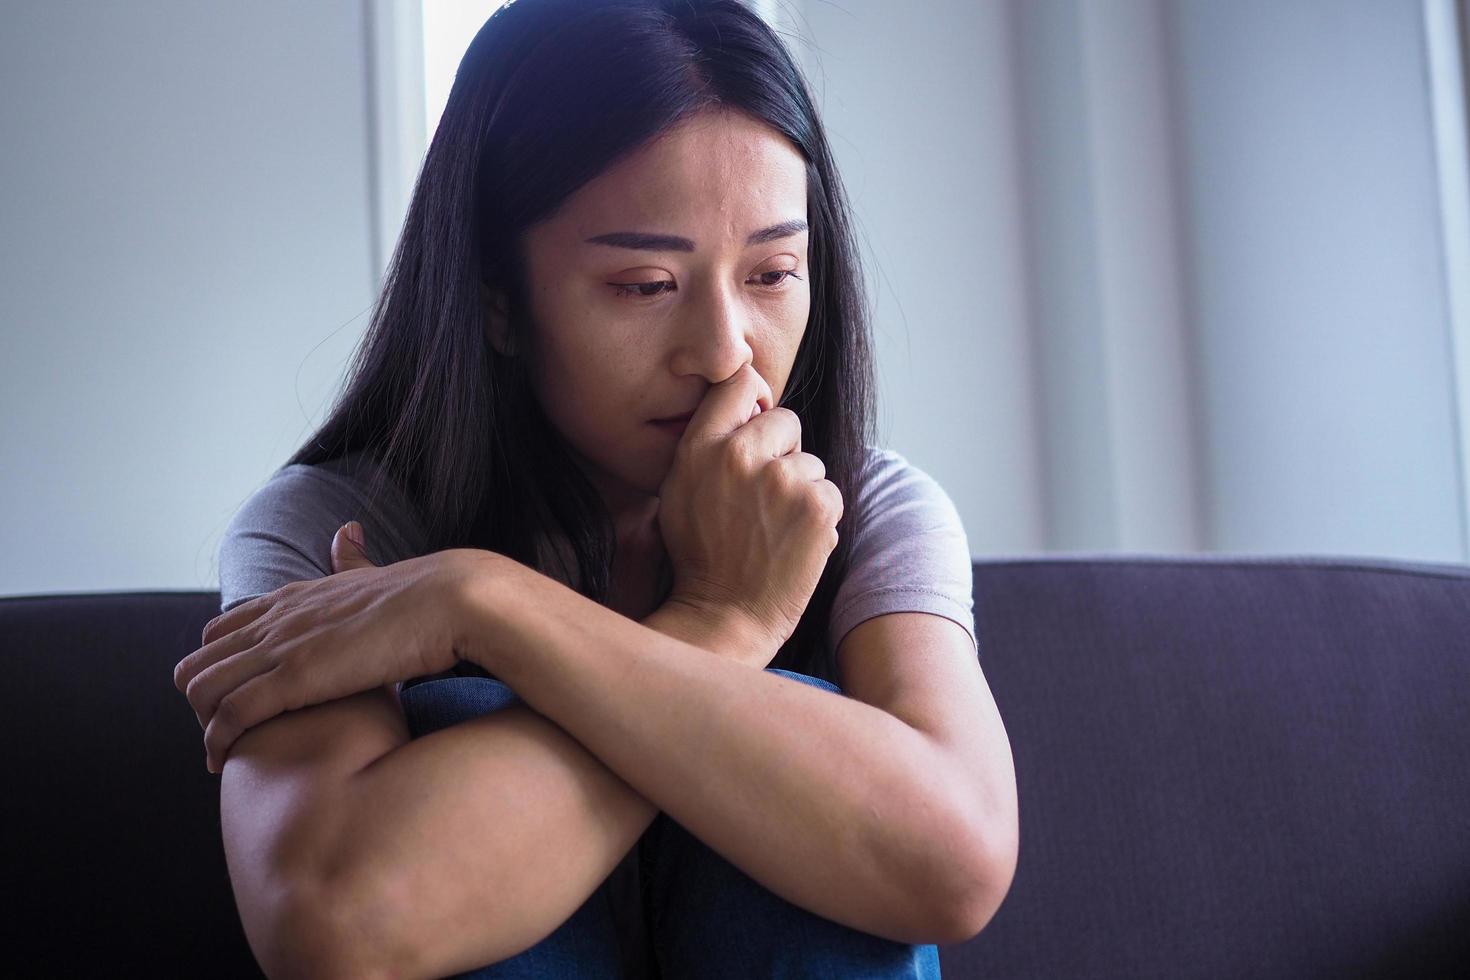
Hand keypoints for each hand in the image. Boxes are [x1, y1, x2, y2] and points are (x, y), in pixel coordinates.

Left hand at [175, 523, 475, 772]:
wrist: (451, 600)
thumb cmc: (425, 596)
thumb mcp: (372, 575)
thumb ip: (353, 560)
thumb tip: (347, 530)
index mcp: (294, 599)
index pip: (221, 631)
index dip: (219, 668)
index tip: (236, 698)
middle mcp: (277, 619)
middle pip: (198, 662)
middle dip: (200, 703)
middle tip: (224, 735)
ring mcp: (282, 645)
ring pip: (201, 689)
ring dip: (203, 727)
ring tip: (219, 755)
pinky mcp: (294, 676)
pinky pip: (230, 714)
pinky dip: (217, 742)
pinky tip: (226, 761)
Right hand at [655, 362, 844, 653]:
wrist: (725, 616)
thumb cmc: (701, 556)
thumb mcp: (680, 490)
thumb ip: (707, 444)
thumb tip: (750, 400)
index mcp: (700, 447)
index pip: (738, 381)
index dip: (756, 399)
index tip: (757, 421)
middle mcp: (738, 454)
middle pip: (785, 418)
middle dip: (783, 450)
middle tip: (763, 497)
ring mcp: (781, 479)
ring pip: (810, 461)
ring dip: (802, 489)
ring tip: (774, 528)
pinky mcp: (817, 505)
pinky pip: (830, 492)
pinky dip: (819, 517)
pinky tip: (793, 543)